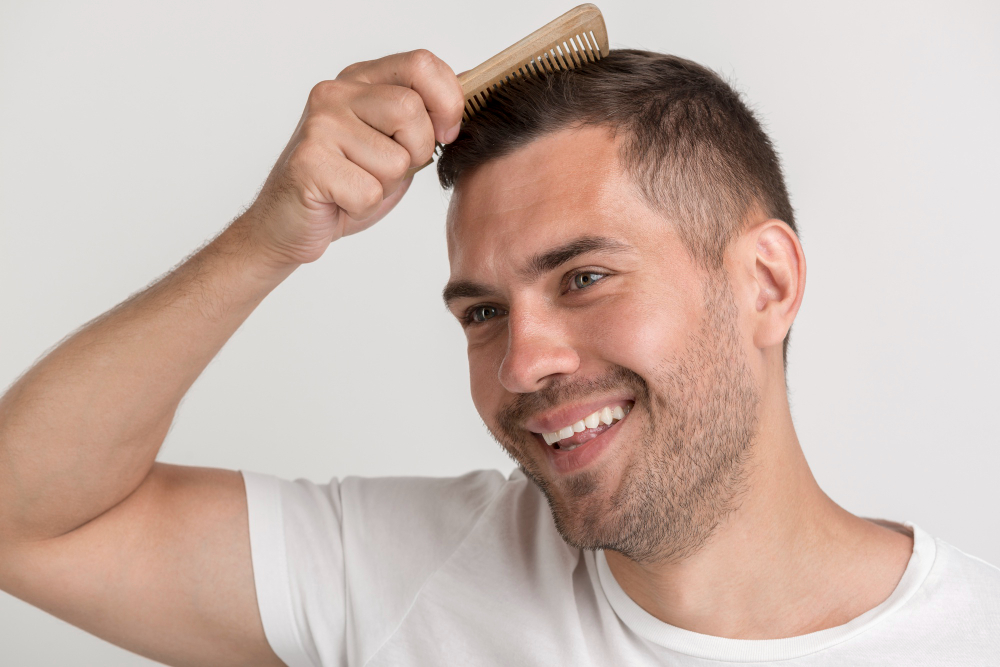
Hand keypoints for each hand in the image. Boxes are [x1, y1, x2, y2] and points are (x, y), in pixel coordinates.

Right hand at [243, 50, 463, 265]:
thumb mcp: (394, 143)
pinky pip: (369, 192)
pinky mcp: (308, 162)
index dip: (447, 102)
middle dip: (415, 152)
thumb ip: (423, 117)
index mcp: (360, 80)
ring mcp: (319, 125)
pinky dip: (363, 207)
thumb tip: (468, 94)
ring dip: (386, 186)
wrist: (289, 222)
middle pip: (410, 111)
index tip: (446, 132)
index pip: (421, 65)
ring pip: (394, 160)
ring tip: (358, 185)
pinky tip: (341, 202)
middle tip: (388, 170)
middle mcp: (336, 93)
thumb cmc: (346, 184)